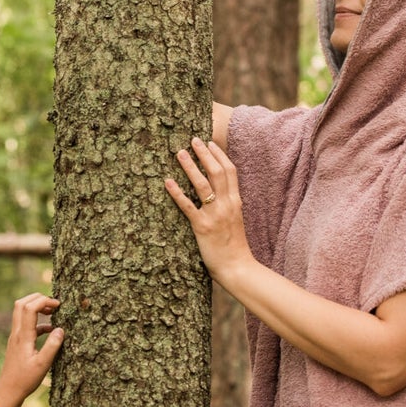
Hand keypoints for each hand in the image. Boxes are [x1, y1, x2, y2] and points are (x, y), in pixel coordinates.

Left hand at [0, 293, 63, 406]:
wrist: (8, 391)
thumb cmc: (25, 380)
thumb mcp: (43, 364)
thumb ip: (53, 345)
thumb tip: (61, 329)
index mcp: (23, 336)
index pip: (30, 308)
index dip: (44, 301)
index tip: (59, 305)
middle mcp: (17, 333)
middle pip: (22, 303)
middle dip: (38, 298)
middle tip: (54, 304)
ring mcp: (15, 337)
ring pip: (22, 312)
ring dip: (37, 308)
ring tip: (54, 312)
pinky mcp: (17, 343)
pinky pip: (26, 324)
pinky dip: (38, 321)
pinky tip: (49, 330)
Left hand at [165, 137, 252, 284]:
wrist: (238, 267)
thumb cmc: (234, 246)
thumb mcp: (236, 220)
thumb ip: (229, 205)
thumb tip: (219, 193)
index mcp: (236, 202)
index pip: (230, 171)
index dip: (219, 154)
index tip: (209, 142)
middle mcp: (226, 205)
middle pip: (217, 172)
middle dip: (205, 154)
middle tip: (192, 140)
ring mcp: (214, 215)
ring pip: (202, 185)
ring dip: (190, 167)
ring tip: (179, 153)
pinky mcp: (202, 227)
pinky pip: (187, 207)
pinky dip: (177, 193)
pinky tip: (167, 182)